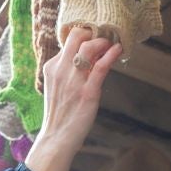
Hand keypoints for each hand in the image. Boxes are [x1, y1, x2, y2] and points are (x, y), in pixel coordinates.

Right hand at [25, 26, 121, 170]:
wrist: (57, 137)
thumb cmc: (60, 113)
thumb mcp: (57, 86)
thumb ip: (67, 71)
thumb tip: (85, 59)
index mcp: (52, 67)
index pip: (68, 41)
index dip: (83, 36)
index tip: (94, 37)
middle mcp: (61, 70)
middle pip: (76, 37)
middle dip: (93, 33)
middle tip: (104, 37)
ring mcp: (74, 81)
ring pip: (89, 48)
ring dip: (103, 43)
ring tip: (111, 45)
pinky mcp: (87, 92)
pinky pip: (101, 67)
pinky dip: (111, 55)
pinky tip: (118, 50)